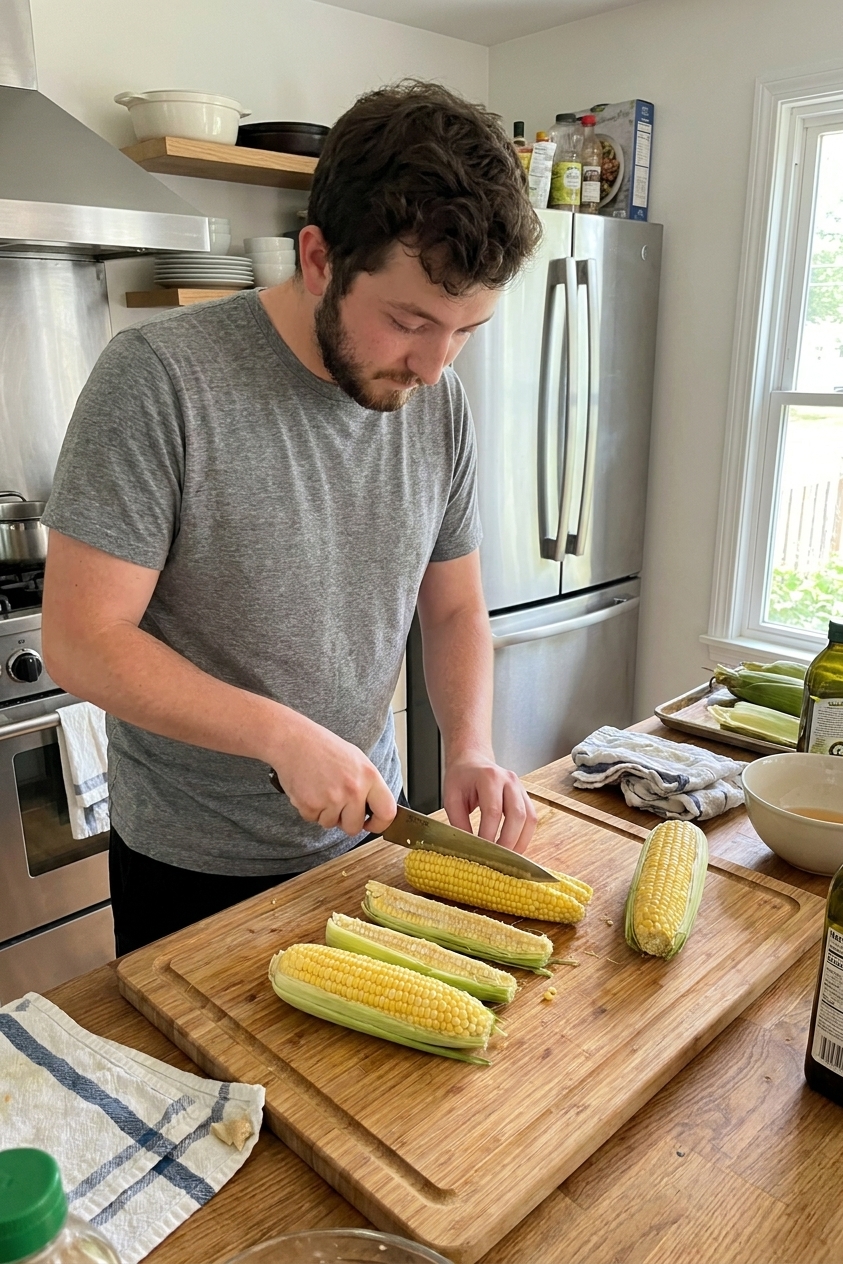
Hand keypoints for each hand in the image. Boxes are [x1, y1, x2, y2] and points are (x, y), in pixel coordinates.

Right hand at [270, 710, 395, 837]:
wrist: (294, 741)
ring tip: (320, 789)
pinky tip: (309, 789)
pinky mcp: (311, 805)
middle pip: (355, 827)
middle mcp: (353, 790)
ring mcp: (332, 799)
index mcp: (369, 776)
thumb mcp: (356, 760)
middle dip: (345, 821)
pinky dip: (310, 809)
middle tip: (337, 804)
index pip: (387, 812)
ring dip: (325, 813)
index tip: (372, 824)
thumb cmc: (324, 747)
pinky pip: (313, 819)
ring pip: (331, 824)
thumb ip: (367, 785)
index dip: (380, 824)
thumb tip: (373, 808)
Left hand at [443, 753, 536, 852]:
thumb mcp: (451, 798)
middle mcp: (509, 780)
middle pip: (517, 815)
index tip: (482, 853)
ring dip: (521, 841)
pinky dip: (524, 836)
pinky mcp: (525, 797)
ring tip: (508, 859)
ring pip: (529, 818)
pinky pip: (531, 818)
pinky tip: (514, 848)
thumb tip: (468, 848)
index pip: (493, 810)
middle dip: (509, 841)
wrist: (472, 761)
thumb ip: (458, 822)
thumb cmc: (461, 778)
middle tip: (498, 860)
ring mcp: (520, 787)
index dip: (489, 835)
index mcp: (489, 777)